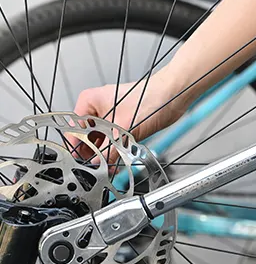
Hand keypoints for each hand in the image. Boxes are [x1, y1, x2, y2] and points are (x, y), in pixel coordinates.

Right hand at [67, 68, 188, 163]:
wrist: (174, 95)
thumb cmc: (152, 98)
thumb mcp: (124, 128)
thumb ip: (108, 149)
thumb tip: (97, 164)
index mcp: (89, 101)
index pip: (73, 130)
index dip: (77, 148)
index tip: (80, 163)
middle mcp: (98, 108)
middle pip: (86, 137)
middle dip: (92, 153)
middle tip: (96, 168)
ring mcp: (111, 116)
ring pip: (100, 140)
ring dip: (104, 154)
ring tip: (108, 166)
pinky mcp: (123, 124)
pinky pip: (112, 141)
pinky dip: (114, 151)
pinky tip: (117, 160)